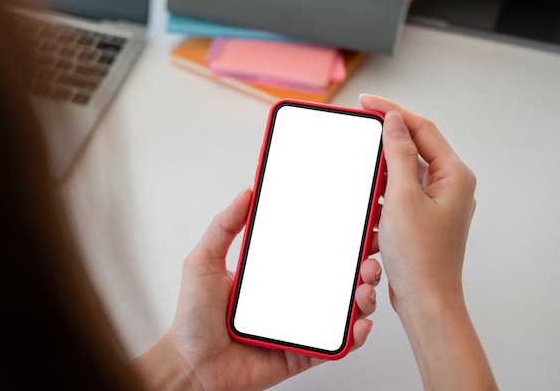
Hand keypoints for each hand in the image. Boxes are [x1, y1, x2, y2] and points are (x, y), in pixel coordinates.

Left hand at [134, 188, 380, 390]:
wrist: (191, 366)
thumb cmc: (192, 318)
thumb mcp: (203, 261)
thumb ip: (224, 227)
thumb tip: (247, 193)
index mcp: (272, 276)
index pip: (310, 253)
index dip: (335, 241)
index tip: (353, 225)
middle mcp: (290, 299)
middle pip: (335, 280)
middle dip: (360, 266)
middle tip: (368, 256)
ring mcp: (298, 326)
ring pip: (343, 310)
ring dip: (363, 296)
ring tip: (365, 287)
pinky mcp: (302, 354)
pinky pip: (335, 345)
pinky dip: (355, 336)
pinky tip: (360, 322)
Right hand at [360, 94, 475, 313]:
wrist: (425, 301)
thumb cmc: (420, 257)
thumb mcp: (402, 197)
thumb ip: (398, 154)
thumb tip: (394, 122)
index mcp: (453, 175)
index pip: (422, 128)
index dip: (392, 111)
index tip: (368, 102)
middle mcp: (449, 186)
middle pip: (413, 148)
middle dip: (384, 142)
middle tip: (360, 130)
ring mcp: (437, 203)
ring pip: (403, 174)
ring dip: (381, 174)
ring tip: (363, 176)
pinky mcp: (423, 219)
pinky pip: (399, 196)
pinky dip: (381, 196)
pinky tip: (370, 205)